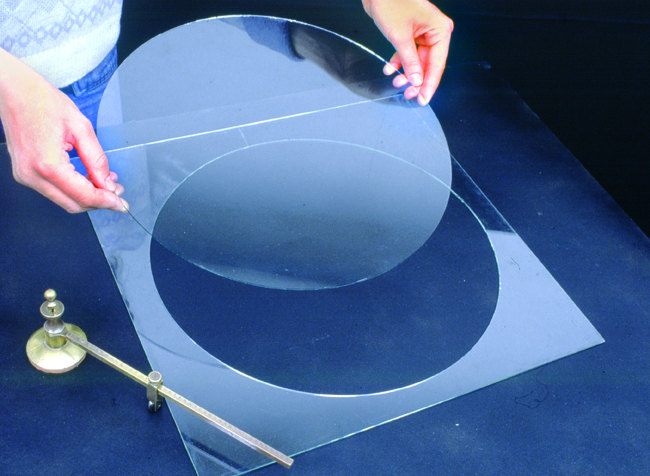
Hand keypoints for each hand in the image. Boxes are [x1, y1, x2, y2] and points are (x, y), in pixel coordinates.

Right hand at [0, 48, 127, 213]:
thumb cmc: (42, 101)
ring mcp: (26, 176)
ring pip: (64, 200)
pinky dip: (73, 188)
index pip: (84, 196)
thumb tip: (107, 183)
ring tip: (105, 181)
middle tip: (117, 190)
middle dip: (99, 201)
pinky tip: (87, 177)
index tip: (122, 203)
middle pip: (74, 204)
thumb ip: (97, 159)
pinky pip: (54, 191)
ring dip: (87, 195)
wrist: (12, 90)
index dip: (106, 201)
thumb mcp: (81, 127)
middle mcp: (33, 175)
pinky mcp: (24, 174)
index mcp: (48, 164)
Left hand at [362, 0, 452, 104]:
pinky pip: (408, 53)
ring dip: (406, 73)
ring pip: (417, 61)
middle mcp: (434, 32)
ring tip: (397, 83)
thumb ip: (410, 61)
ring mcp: (422, 33)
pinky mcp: (410, 34)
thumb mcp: (400, 37)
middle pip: (428, 64)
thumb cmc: (391, 3)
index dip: (430, 84)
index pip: (437, 64)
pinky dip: (399, 62)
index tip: (424, 99)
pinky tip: (389, 69)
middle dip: (416, 80)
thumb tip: (417, 81)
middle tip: (408, 94)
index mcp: (440, 30)